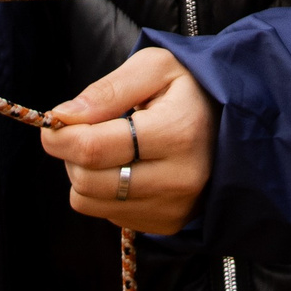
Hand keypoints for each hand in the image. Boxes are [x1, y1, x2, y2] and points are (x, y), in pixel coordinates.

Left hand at [41, 46, 216, 235]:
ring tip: (109, 149)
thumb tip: (63, 116)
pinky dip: (105, 192)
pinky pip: (108, 215)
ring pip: (90, 202)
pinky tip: (128, 168)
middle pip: (87, 180)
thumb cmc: (190, 88)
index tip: (53, 122)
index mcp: (176, 133)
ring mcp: (175, 207)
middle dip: (70, 153)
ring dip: (84, 174)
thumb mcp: (154, 67)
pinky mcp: (169, 223)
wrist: (236, 124)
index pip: (93, 149)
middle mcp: (178, 179)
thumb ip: (107, 89)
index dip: (59, 136)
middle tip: (85, 130)